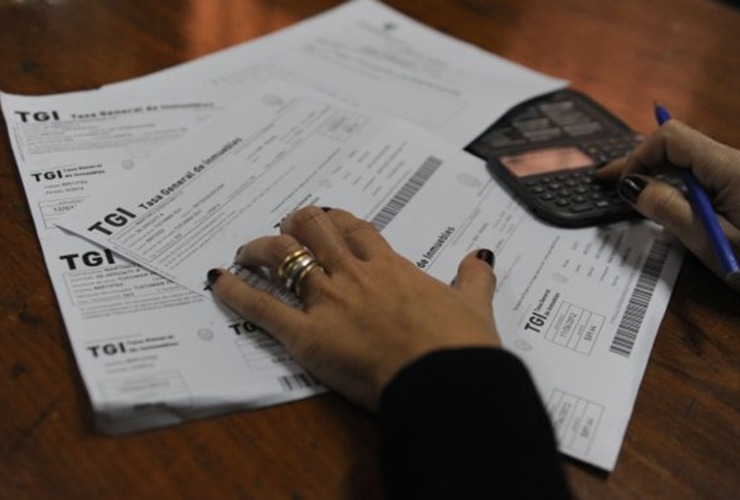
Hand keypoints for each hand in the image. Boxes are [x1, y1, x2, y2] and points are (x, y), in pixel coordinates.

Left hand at [207, 206, 500, 409]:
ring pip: (283, 256)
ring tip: (247, 251)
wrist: (445, 378)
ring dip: (260, 248)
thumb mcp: (474, 305)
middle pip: (314, 229)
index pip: (356, 228)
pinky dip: (236, 292)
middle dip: (294, 223)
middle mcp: (354, 274)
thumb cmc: (460, 344)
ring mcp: (328, 301)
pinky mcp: (307, 335)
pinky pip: (262, 307)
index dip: (335, 218)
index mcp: (391, 267)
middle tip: (283, 229)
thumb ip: (475, 278)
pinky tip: (219, 281)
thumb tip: (483, 256)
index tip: (324, 219)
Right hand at [598, 120, 739, 290]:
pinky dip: (681, 183)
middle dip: (641, 160)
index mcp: (731, 168)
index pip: (671, 138)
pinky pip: (707, 174)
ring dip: (659, 172)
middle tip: (607, 179)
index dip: (639, 156)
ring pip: (692, 160)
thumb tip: (633, 186)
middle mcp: (739, 162)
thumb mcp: (712, 241)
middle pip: (680, 144)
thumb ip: (669, 210)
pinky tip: (668, 200)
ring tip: (632, 191)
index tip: (622, 186)